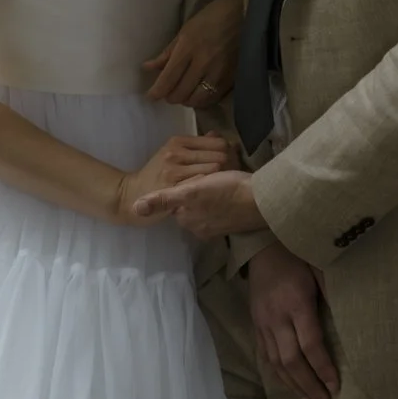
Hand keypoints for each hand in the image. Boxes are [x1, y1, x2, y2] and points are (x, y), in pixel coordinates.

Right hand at [114, 134, 233, 226]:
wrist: (131, 194)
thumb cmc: (156, 175)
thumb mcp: (173, 154)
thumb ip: (195, 146)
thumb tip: (216, 135)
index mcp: (178, 141)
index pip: (217, 141)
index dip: (228, 152)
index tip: (231, 162)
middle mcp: (177, 152)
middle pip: (219, 154)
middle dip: (230, 164)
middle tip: (233, 175)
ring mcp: (176, 170)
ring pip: (215, 169)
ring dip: (224, 177)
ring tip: (226, 185)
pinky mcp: (175, 188)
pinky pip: (203, 185)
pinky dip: (213, 188)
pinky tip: (215, 194)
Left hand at [135, 166, 261, 237]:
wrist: (262, 202)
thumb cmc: (225, 193)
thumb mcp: (190, 193)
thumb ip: (163, 201)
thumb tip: (135, 208)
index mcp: (188, 219)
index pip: (178, 197)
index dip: (185, 182)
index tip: (196, 171)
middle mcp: (200, 228)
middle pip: (192, 201)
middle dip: (198, 185)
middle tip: (211, 170)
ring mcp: (217, 227)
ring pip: (207, 203)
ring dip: (212, 189)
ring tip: (223, 177)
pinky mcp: (232, 223)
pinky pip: (221, 207)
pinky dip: (223, 195)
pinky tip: (231, 184)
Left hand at [143, 0, 242, 106]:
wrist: (246, 15)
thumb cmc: (213, 16)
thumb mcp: (186, 29)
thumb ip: (167, 52)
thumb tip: (148, 67)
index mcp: (189, 47)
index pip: (168, 78)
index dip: (157, 91)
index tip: (151, 96)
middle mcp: (203, 63)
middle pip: (180, 93)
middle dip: (169, 96)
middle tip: (167, 91)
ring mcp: (219, 73)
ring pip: (196, 100)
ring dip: (185, 100)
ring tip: (182, 92)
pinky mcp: (231, 79)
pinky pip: (212, 99)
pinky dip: (201, 100)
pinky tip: (198, 93)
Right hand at [248, 243, 338, 398]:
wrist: (261, 246)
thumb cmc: (296, 256)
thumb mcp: (319, 268)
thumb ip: (332, 294)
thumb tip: (350, 321)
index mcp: (296, 302)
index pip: (311, 344)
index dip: (323, 368)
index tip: (336, 386)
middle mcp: (277, 317)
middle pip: (292, 360)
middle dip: (309, 385)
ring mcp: (263, 322)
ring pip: (276, 363)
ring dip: (294, 385)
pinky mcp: (255, 324)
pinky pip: (266, 355)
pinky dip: (278, 374)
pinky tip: (290, 385)